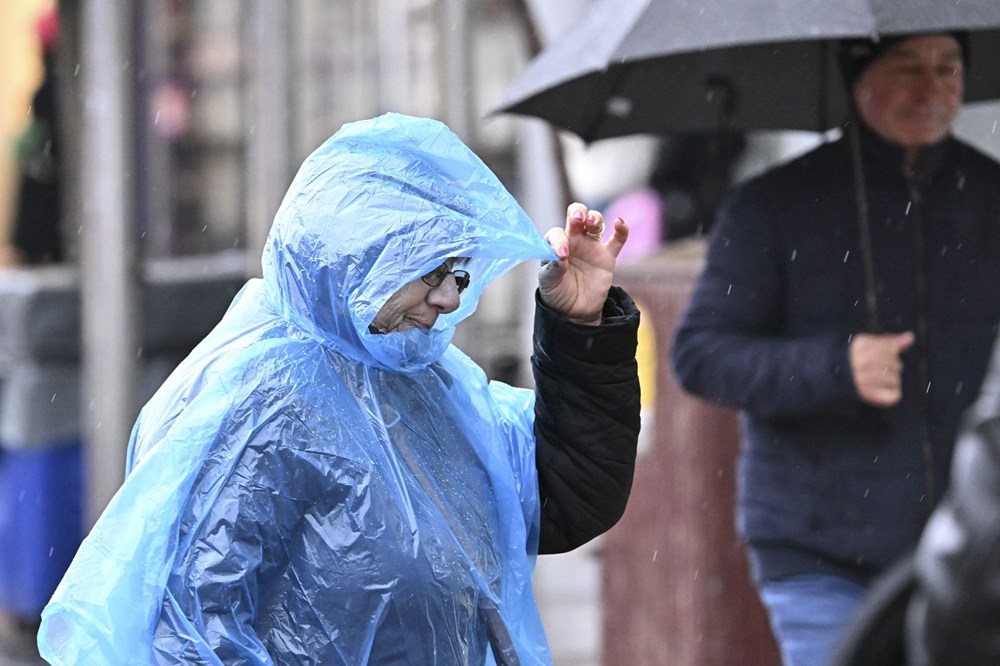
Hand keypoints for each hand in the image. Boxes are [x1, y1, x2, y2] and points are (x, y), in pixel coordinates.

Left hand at [539, 202, 628, 324]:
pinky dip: (621, 230)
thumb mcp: (548, 283)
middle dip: (578, 212)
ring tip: (592, 223)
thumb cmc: (557, 293)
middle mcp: (574, 240)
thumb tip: (560, 257)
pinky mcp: (607, 257)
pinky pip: (617, 240)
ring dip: (595, 217)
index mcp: (556, 245)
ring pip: (596, 223)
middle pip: (577, 215)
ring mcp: (592, 247)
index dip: (559, 241)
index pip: (557, 233)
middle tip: (578, 219)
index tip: (562, 256)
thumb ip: (552, 268)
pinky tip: (620, 223)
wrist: (575, 311)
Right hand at [849, 332, 914, 406]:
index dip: (888, 353)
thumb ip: (888, 341)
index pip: (892, 347)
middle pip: (896, 364)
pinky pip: (894, 395)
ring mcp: (864, 379)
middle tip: (872, 371)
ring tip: (874, 382)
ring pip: (896, 380)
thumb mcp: (864, 345)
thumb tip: (911, 336)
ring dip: (889, 382)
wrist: (823, 380)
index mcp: (860, 345)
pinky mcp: (866, 395)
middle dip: (889, 368)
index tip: (875, 357)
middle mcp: (863, 361)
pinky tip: (879, 391)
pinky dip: (891, 395)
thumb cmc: (845, 361)